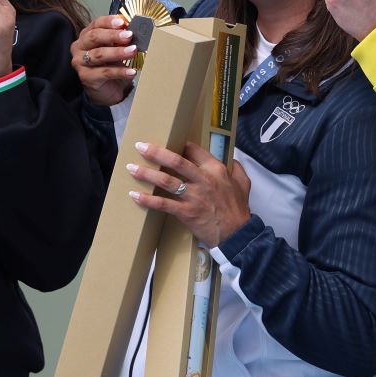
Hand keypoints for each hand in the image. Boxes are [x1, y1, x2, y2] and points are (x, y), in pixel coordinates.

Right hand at [70, 14, 136, 106]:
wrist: (107, 89)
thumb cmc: (110, 65)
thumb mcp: (115, 48)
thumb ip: (120, 38)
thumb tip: (132, 30)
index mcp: (86, 35)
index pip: (96, 24)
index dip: (109, 21)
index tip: (122, 22)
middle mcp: (80, 47)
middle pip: (94, 37)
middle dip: (113, 35)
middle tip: (129, 35)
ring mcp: (80, 62)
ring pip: (99, 54)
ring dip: (118, 52)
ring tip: (133, 51)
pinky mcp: (86, 77)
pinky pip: (105, 72)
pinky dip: (120, 71)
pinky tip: (131, 71)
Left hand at [127, 141, 251, 247]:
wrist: (237, 235)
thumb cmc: (238, 209)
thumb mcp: (243, 183)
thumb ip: (237, 169)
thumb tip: (232, 160)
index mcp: (216, 170)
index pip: (194, 151)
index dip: (179, 145)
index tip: (166, 141)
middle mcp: (203, 180)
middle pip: (176, 162)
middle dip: (156, 152)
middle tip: (140, 146)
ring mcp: (194, 196)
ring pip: (166, 181)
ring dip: (147, 174)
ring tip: (131, 168)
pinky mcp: (186, 212)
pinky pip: (163, 204)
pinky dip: (148, 200)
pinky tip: (135, 195)